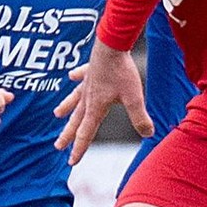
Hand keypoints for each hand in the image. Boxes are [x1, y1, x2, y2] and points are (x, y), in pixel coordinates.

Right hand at [54, 40, 154, 164]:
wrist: (111, 45)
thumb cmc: (122, 72)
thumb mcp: (134, 97)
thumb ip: (140, 117)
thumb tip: (148, 134)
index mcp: (95, 108)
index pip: (86, 133)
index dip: (79, 149)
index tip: (71, 162)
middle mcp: (87, 98)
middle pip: (75, 120)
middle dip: (67, 135)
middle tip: (57, 146)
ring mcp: (86, 83)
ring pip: (74, 99)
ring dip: (66, 108)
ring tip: (57, 115)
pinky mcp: (90, 70)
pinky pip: (80, 75)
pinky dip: (76, 76)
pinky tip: (71, 76)